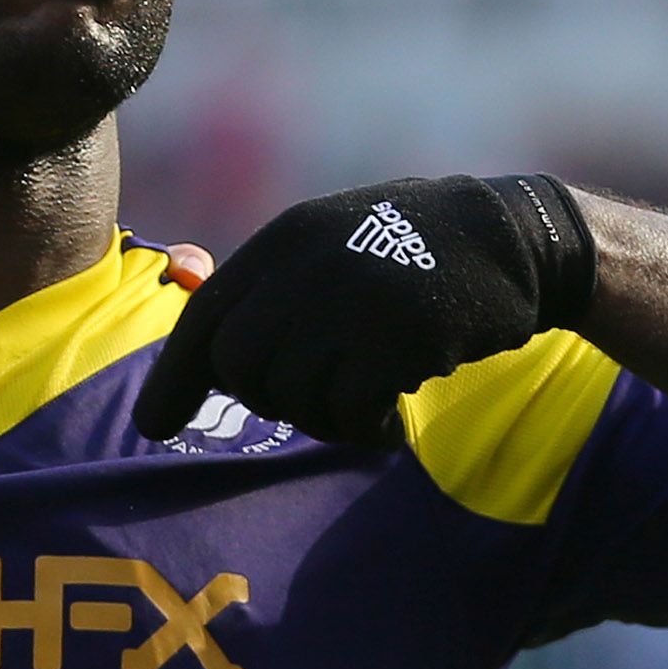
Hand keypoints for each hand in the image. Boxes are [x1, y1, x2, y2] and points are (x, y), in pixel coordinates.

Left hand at [132, 175, 593, 443]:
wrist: (513, 239)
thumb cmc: (411, 255)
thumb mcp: (330, 247)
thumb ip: (270, 288)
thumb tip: (194, 323)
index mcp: (285, 240)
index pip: (204, 317)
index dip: (175, 377)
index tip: (154, 424)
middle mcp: (307, 264)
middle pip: (239, 365)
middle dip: (266, 399)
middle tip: (313, 400)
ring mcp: (352, 298)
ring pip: (292, 394)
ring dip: (323, 418)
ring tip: (364, 402)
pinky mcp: (398, 336)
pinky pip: (349, 412)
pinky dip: (366, 429)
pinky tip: (392, 421)